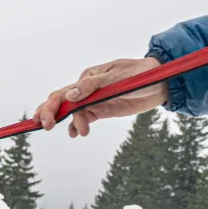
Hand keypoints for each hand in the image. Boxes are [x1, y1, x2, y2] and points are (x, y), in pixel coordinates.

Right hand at [34, 57, 166, 137]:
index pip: (63, 93)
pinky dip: (77, 126)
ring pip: (73, 113)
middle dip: (50, 114)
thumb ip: (93, 86)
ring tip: (80, 133)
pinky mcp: (102, 110)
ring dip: (72, 123)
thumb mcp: (117, 78)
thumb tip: (71, 96)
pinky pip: (85, 119)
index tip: (48, 121)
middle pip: (62, 102)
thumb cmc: (141, 75)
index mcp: (88, 77)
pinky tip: (76, 133)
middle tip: (46, 126)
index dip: (52, 107)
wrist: (162, 83)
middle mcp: (87, 89)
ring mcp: (94, 100)